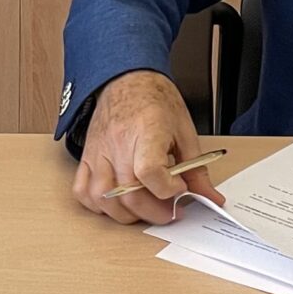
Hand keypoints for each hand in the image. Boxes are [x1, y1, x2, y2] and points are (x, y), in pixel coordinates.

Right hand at [71, 70, 222, 225]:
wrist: (127, 79)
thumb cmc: (155, 101)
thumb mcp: (184, 130)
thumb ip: (196, 169)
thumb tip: (210, 197)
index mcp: (147, 131)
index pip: (149, 171)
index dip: (168, 189)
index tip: (181, 188)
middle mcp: (118, 143)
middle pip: (129, 193)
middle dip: (155, 212)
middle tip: (171, 210)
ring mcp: (98, 151)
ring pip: (103, 198)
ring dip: (126, 214)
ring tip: (145, 209)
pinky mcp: (87, 156)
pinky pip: (82, 191)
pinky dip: (98, 205)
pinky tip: (117, 203)